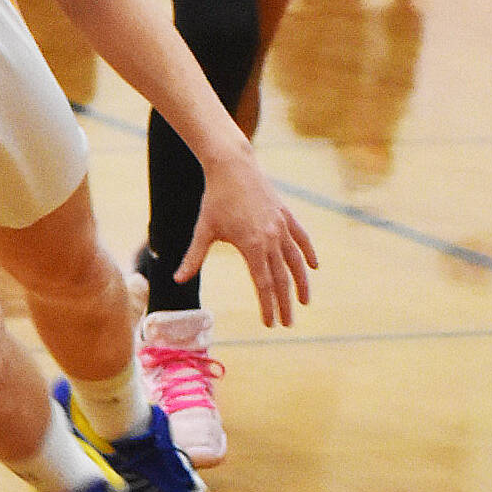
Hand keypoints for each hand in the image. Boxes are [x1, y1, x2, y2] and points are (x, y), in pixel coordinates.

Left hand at [177, 150, 317, 326]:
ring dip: (301, 283)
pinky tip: (313, 266)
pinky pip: (302, 238)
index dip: (267, 305)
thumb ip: (193, 258)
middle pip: (282, 278)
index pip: (263, 284)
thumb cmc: (215, 200)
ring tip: (304, 302)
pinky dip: (308, 253)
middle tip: (287, 324)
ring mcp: (282, 226)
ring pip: (297, 261)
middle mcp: (271, 238)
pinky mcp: (286, 215)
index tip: (269, 323)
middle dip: (285, 303)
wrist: (232, 167)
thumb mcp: (203, 230)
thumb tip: (178, 279)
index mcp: (252, 245)